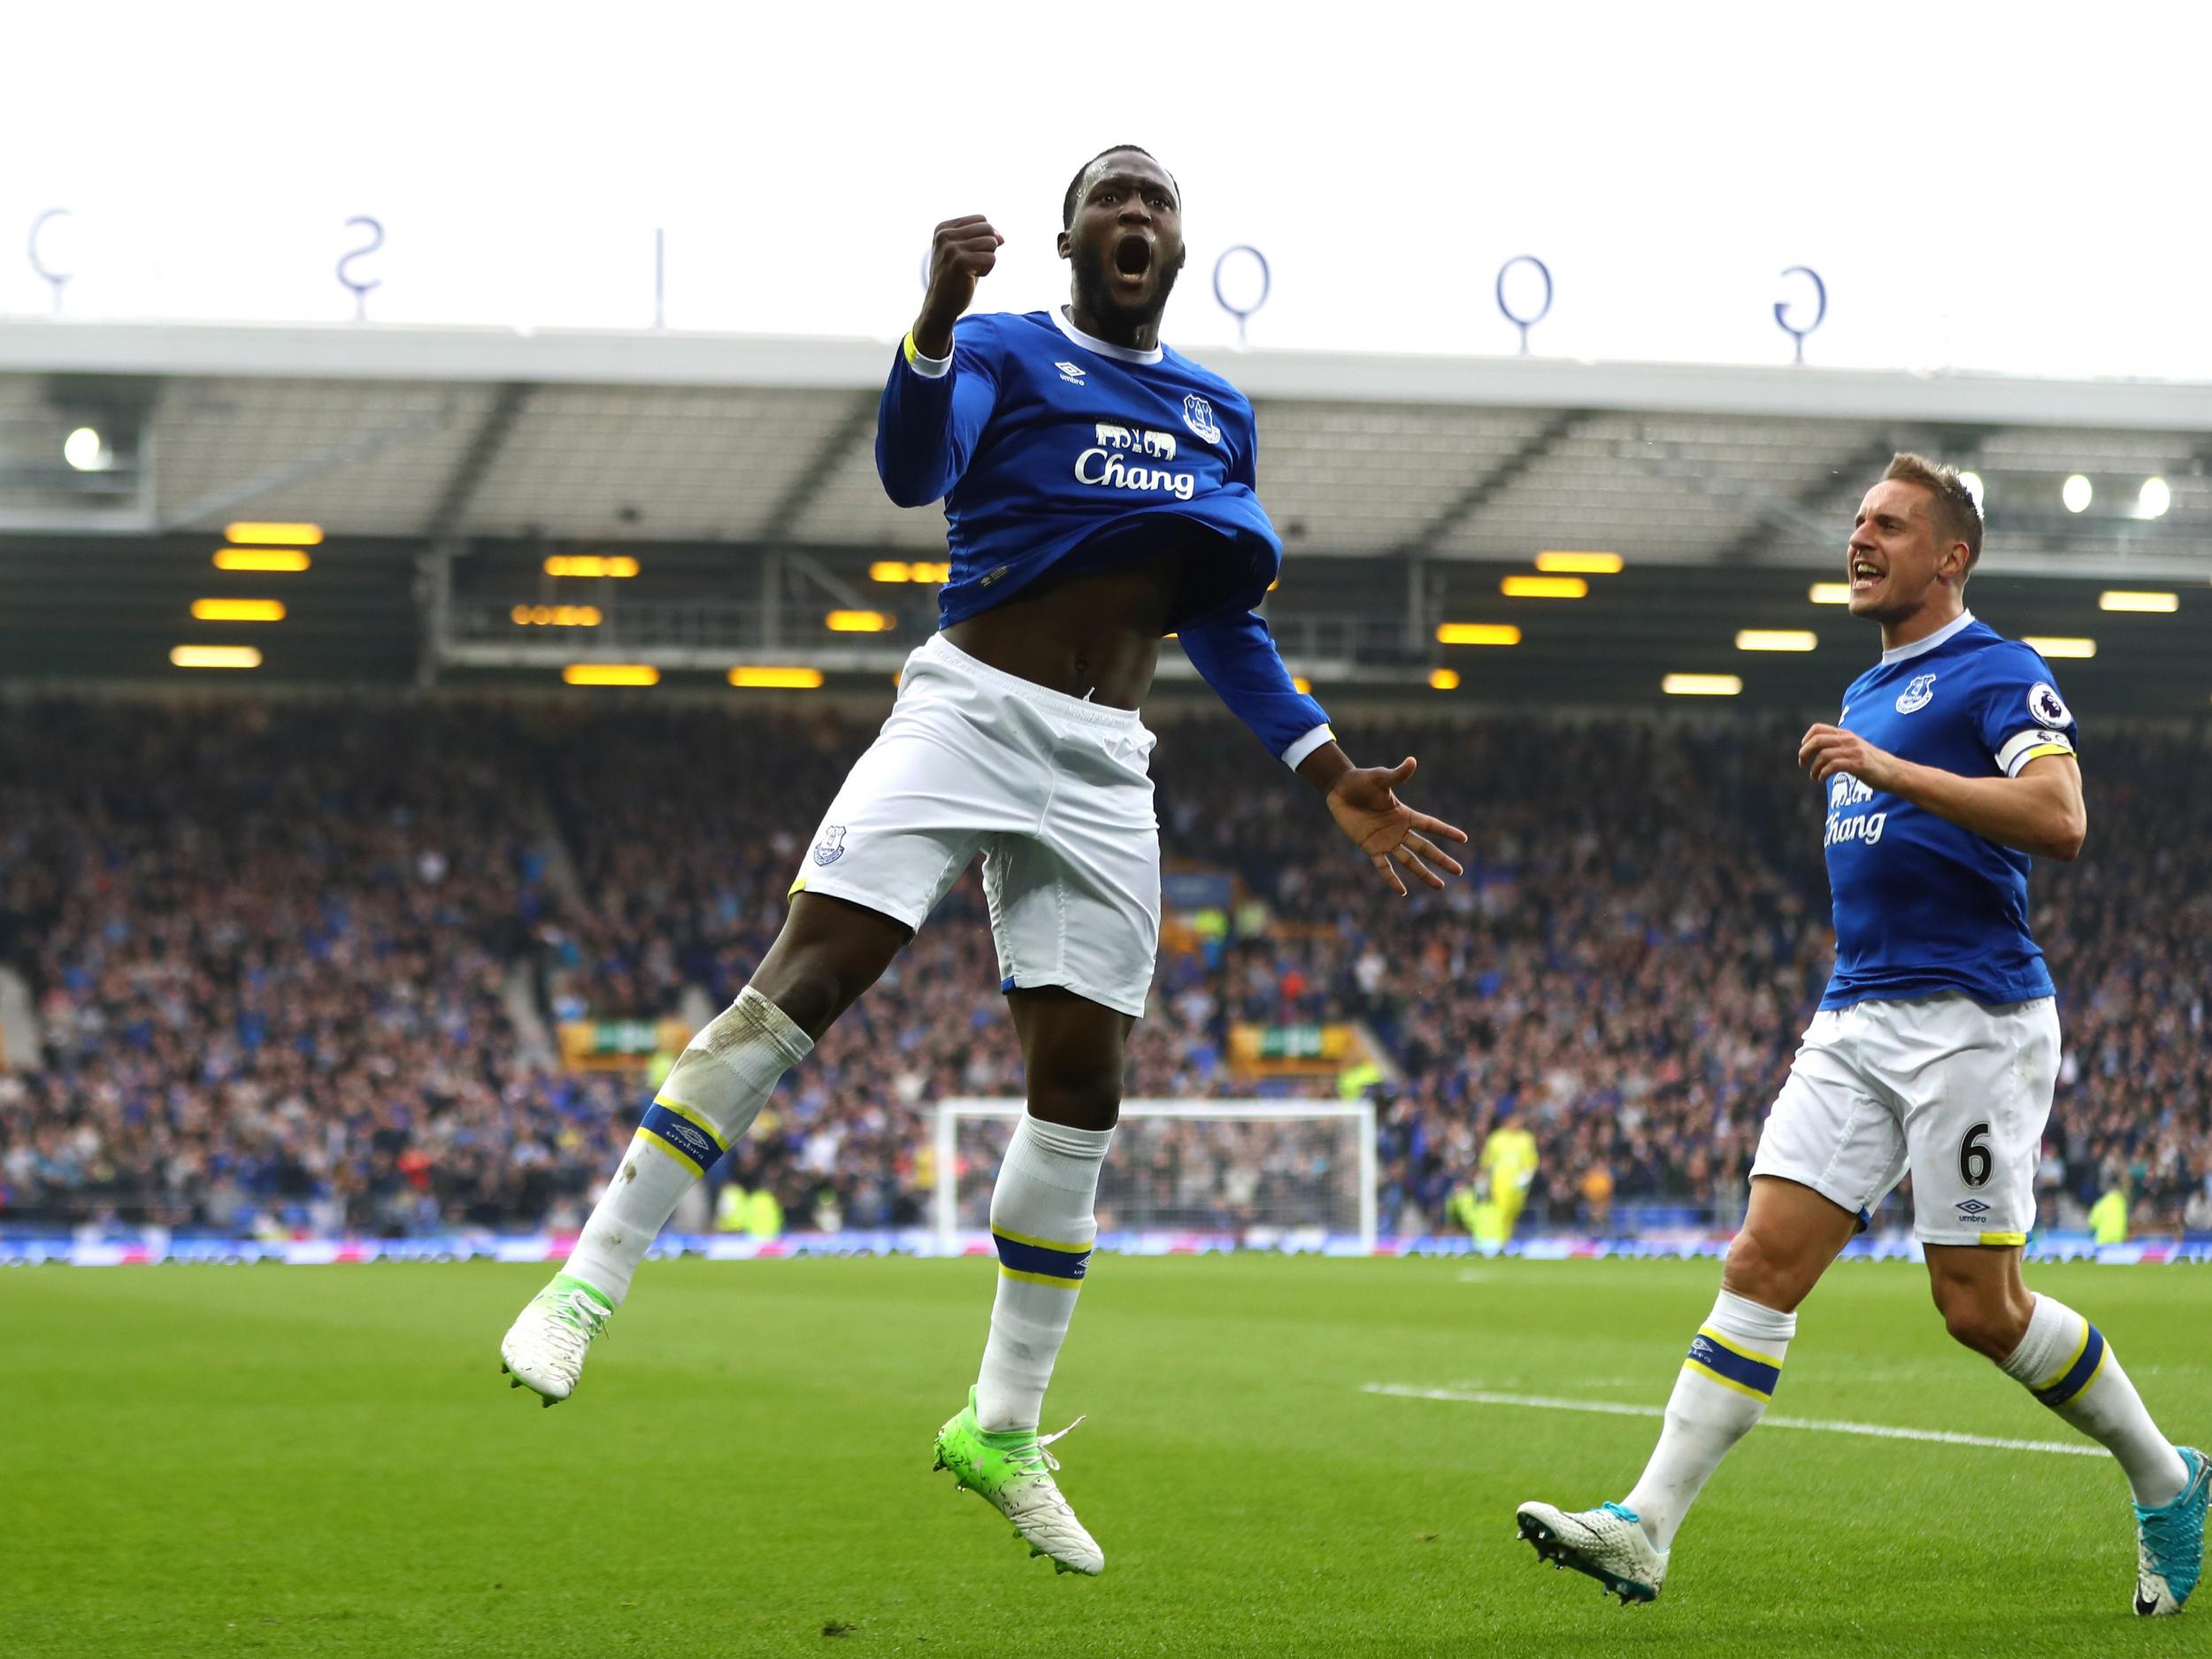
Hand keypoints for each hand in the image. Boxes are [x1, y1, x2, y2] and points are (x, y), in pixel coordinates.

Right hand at [914, 215, 1002, 356]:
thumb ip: (981, 239)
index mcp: (943, 228)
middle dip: (988, 248)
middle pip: (988, 229)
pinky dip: (987, 270)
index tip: (970, 253)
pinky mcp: (960, 262)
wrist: (941, 305)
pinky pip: (991, 259)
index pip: (981, 219)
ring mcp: (951, 248)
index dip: (985, 237)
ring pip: (992, 243)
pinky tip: (972, 278)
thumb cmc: (955, 277)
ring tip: (970, 271)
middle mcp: (944, 235)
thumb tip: (1001, 238)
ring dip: (987, 260)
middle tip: (972, 264)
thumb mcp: (965, 252)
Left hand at [1324, 755, 1468, 895]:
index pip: (1431, 825)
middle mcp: (1399, 830)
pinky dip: (1392, 879)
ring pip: (1409, 861)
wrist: (1339, 790)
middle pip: (1425, 848)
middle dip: (1442, 859)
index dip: (1447, 832)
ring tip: (1440, 886)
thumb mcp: (1380, 778)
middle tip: (1459, 871)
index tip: (1464, 839)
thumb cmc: (1361, 781)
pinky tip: (1402, 892)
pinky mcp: (1370, 848)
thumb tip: (1412, 761)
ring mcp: (1386, 841)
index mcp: (1405, 814)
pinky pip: (1383, 867)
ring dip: (1424, 874)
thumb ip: (1397, 775)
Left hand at [1798, 723, 1900, 788]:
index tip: (1804, 750)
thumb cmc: (1872, 763)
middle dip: (1804, 753)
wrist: (1894, 772)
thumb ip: (1839, 746)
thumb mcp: (1855, 749)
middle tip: (1802, 764)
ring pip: (1823, 755)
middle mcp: (1848, 740)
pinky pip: (1833, 766)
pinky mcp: (1858, 764)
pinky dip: (1823, 773)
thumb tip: (1819, 751)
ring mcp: (1854, 752)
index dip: (1806, 738)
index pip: (1818, 728)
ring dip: (1814, 768)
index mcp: (1846, 735)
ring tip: (1814, 777)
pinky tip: (1822, 779)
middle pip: (1817, 740)